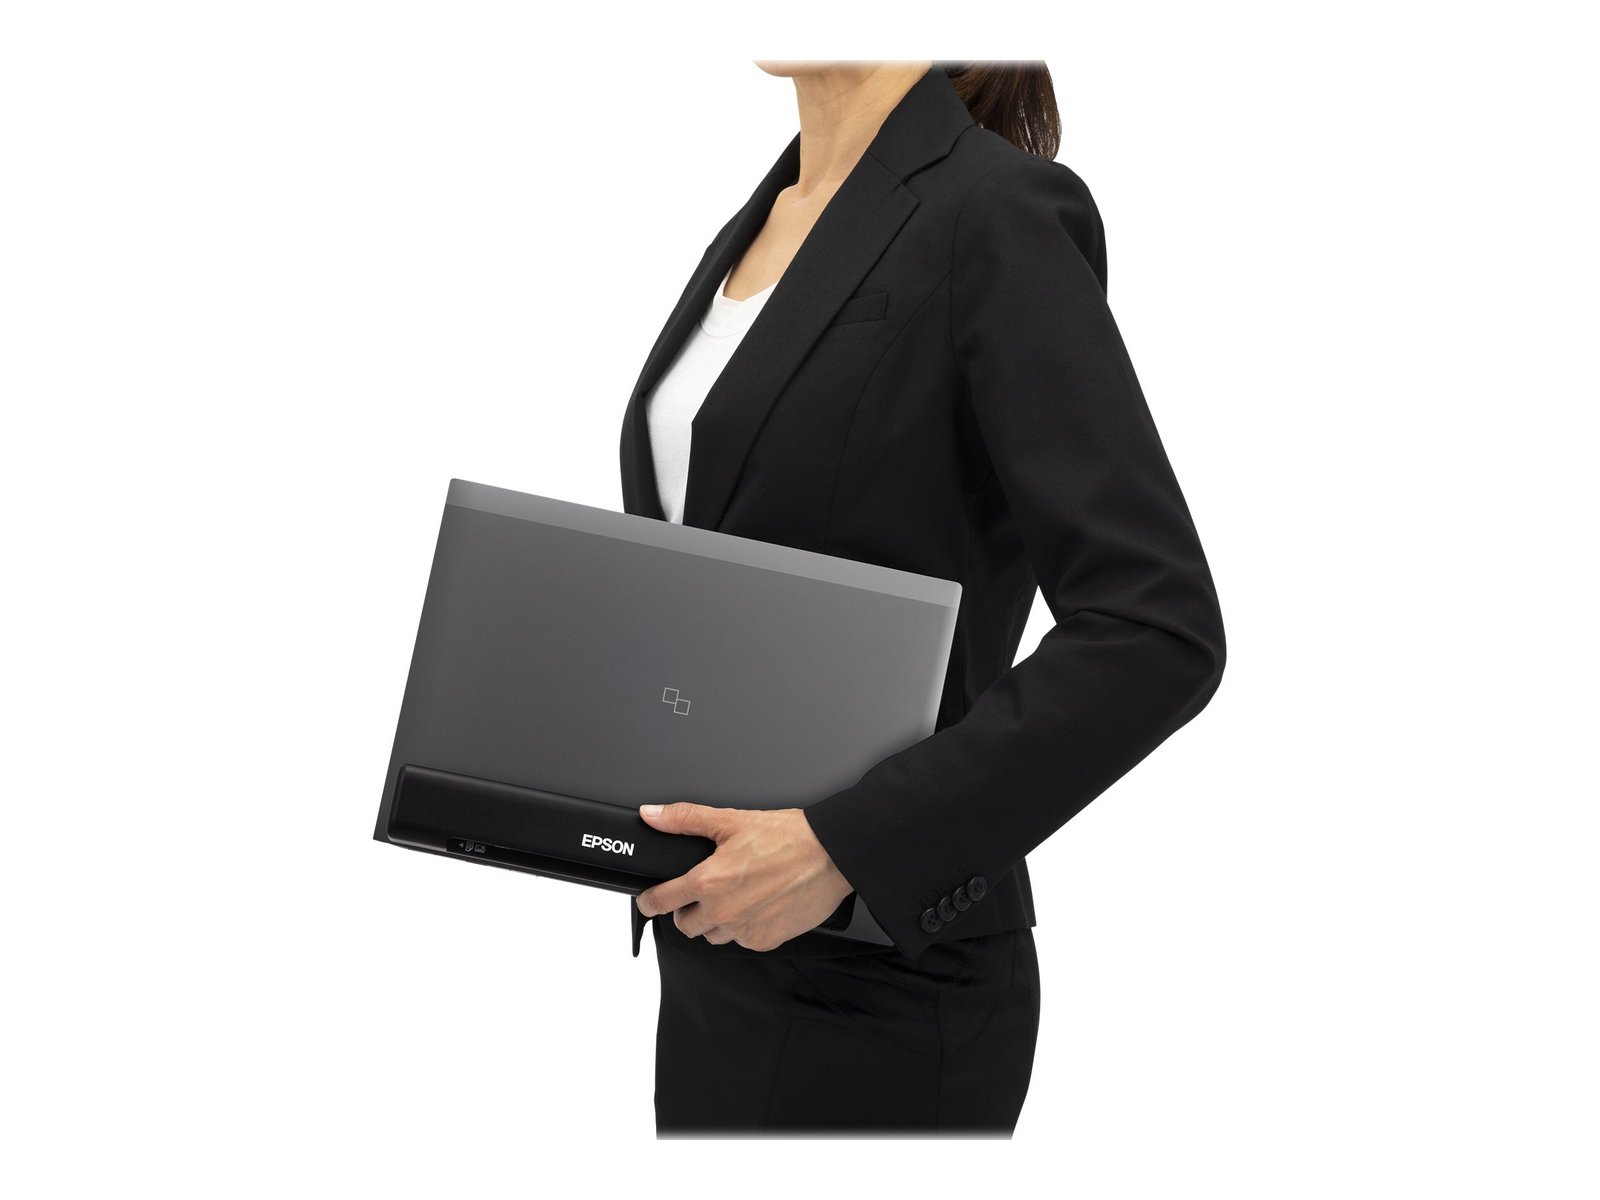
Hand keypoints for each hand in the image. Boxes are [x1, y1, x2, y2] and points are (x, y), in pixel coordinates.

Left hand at [633, 803, 854, 951]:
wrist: (832, 855)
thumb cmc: (789, 837)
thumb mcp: (731, 820)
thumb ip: (685, 818)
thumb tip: (653, 814)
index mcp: (709, 882)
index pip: (661, 901)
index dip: (650, 900)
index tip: (649, 900)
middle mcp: (724, 911)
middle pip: (685, 925)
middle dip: (688, 909)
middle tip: (705, 890)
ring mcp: (745, 930)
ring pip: (713, 935)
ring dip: (715, 921)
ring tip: (734, 896)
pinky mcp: (766, 940)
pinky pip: (742, 942)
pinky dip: (743, 928)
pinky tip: (756, 906)